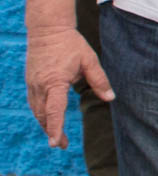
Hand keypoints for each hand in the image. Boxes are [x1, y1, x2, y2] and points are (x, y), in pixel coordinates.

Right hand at [26, 28, 113, 147]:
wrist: (47, 30)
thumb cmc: (71, 44)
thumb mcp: (89, 60)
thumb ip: (99, 80)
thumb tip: (110, 98)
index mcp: (55, 81)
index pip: (55, 110)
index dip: (55, 128)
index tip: (56, 142)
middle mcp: (40, 85)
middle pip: (44, 115)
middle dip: (51, 131)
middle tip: (61, 145)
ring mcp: (32, 84)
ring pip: (37, 110)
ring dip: (45, 124)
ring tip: (56, 137)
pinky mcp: (30, 82)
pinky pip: (34, 103)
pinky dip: (40, 114)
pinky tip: (48, 120)